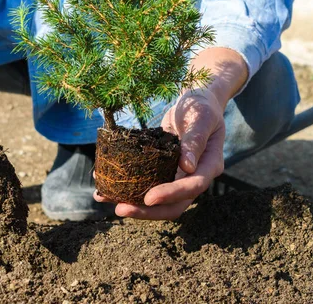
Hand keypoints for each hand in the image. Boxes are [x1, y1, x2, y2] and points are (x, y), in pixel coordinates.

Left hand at [94, 88, 225, 219]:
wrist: (195, 101)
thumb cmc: (201, 106)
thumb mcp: (200, 118)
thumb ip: (195, 140)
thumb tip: (187, 167)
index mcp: (210, 165)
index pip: (193, 187)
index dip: (171, 195)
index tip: (149, 198)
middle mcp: (194, 177)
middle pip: (174, 205)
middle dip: (147, 211)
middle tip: (120, 209)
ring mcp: (178, 177)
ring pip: (158, 201)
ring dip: (132, 203)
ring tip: (103, 198)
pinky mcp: (162, 171)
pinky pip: (146, 183)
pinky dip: (126, 186)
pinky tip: (104, 185)